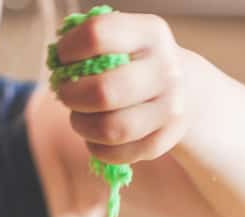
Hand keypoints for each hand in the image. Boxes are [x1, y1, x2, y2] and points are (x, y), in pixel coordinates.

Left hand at [53, 12, 190, 165]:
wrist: (186, 90)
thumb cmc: (137, 63)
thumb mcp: (125, 40)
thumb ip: (92, 44)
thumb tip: (58, 65)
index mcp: (150, 34)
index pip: (97, 35)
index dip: (69, 49)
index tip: (62, 58)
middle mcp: (165, 70)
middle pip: (103, 92)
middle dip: (71, 96)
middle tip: (66, 94)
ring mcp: (169, 109)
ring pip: (110, 129)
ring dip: (82, 126)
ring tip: (79, 118)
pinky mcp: (163, 140)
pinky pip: (117, 154)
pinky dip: (96, 148)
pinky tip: (94, 137)